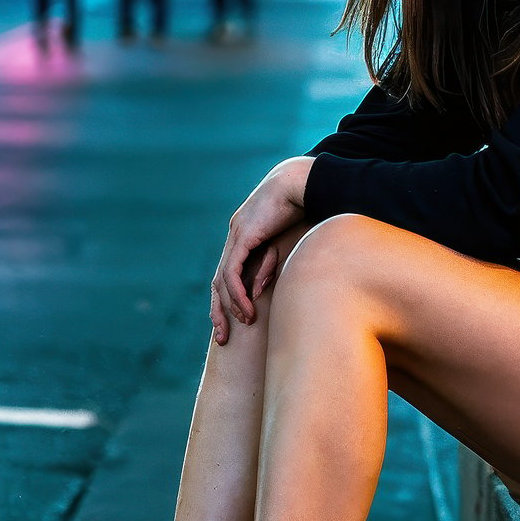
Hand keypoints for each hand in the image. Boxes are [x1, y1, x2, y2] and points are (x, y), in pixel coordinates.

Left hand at [210, 158, 313, 343]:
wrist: (301, 182)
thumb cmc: (302, 209)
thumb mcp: (285, 245)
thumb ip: (269, 266)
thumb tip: (257, 291)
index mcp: (244, 237)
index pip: (228, 275)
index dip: (229, 300)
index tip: (234, 324)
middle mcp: (235, 237)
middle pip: (217, 281)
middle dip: (219, 311)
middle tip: (223, 338)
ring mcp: (236, 235)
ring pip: (223, 280)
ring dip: (231, 306)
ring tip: (244, 324)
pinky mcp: (243, 236)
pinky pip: (232, 272)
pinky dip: (237, 293)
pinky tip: (246, 309)